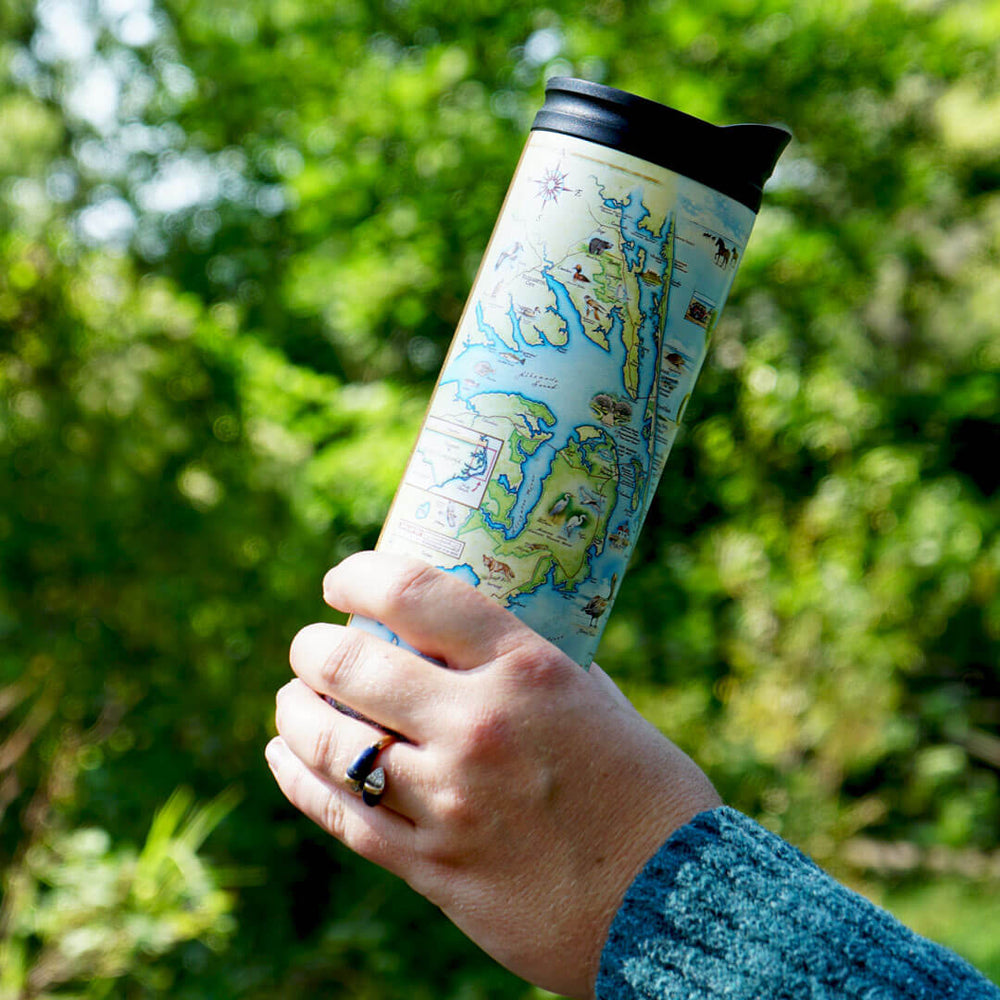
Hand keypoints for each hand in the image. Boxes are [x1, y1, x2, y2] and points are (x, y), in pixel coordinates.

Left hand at [266, 551, 719, 998]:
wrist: (673, 907)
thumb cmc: (648, 793)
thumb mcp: (597, 703)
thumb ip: (531, 670)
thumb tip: (476, 645)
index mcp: (526, 672)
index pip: (417, 596)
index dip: (360, 576)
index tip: (340, 579)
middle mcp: (477, 728)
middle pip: (351, 667)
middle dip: (312, 648)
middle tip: (311, 646)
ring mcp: (448, 802)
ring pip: (328, 742)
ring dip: (293, 709)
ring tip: (291, 697)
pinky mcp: (431, 868)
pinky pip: (339, 815)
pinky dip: (297, 777)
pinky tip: (284, 755)